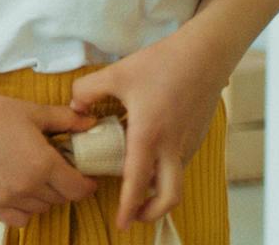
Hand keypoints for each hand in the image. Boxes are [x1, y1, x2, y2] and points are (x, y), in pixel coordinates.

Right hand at [0, 82, 97, 228]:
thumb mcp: (31, 111)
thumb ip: (65, 119)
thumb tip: (90, 122)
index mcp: (43, 164)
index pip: (78, 189)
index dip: (86, 184)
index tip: (84, 177)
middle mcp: (27, 186)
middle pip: (61, 198)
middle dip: (63, 185)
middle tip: (54, 168)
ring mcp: (6, 197)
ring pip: (40, 208)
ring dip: (43, 195)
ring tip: (32, 175)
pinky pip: (18, 219)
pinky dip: (23, 209)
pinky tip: (17, 190)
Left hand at [71, 35, 225, 230]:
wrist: (203, 55)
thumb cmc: (159, 64)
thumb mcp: (114, 74)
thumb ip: (86, 92)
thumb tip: (75, 109)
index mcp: (149, 135)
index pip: (137, 181)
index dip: (129, 206)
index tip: (122, 223)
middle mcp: (172, 145)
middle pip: (169, 195)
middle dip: (152, 212)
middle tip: (134, 217)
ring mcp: (188, 142)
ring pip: (175, 179)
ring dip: (158, 191)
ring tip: (137, 187)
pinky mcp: (196, 135)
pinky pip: (180, 162)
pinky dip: (165, 170)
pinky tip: (149, 156)